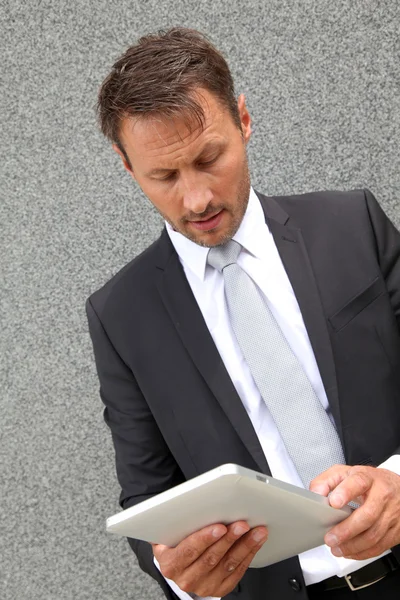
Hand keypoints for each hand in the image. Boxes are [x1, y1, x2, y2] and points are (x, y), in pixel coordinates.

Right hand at [152, 520, 267, 596]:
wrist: (178, 565)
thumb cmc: (175, 544)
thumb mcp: (168, 534)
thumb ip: (177, 524)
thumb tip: (192, 505)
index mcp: (170, 563)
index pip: (189, 550)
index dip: (205, 538)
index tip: (220, 527)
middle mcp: (186, 578)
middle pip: (211, 557)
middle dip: (229, 539)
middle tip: (242, 525)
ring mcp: (204, 585)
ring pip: (228, 565)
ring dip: (245, 546)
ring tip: (256, 532)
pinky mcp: (219, 588)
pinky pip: (237, 572)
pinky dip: (248, 555)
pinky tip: (255, 542)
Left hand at [310, 464, 399, 559]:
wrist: (397, 489)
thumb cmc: (369, 482)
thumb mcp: (346, 473)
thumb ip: (327, 480)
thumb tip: (316, 493)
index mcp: (369, 478)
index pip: (358, 483)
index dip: (346, 492)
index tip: (333, 503)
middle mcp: (383, 495)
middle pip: (367, 515)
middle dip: (346, 530)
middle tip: (330, 537)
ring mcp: (391, 514)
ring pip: (374, 535)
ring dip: (352, 546)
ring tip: (336, 548)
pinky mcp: (396, 531)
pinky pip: (380, 546)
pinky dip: (363, 552)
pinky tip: (350, 552)